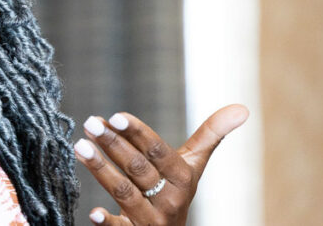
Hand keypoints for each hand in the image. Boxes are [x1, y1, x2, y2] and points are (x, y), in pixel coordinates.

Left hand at [74, 104, 248, 224]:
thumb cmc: (175, 191)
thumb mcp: (193, 165)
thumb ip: (210, 134)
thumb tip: (243, 108)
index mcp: (182, 178)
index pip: (157, 151)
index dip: (137, 133)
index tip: (115, 116)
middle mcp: (169, 200)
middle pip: (138, 168)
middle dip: (113, 144)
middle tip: (90, 123)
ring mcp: (151, 220)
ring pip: (124, 193)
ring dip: (100, 169)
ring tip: (79, 146)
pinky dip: (107, 222)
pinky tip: (92, 212)